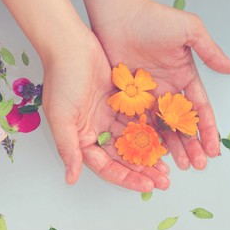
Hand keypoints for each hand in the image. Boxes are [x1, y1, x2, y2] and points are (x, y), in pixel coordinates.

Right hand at [42, 30, 168, 190]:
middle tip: (164, 181)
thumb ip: (69, 148)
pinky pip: (139, 120)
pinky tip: (166, 139)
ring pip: (134, 140)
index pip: (106, 166)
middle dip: (142, 170)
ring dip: (149, 153)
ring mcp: (110, 115)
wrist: (72, 44)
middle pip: (123, 157)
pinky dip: (151, 130)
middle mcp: (97, 130)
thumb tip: (71, 179)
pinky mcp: (121, 101)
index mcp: (82, 138)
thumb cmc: (62, 78)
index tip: (147, 185)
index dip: (126, 178)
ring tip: (168, 166)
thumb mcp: (61, 117)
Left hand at [90, 0, 229, 169]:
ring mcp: (148, 96)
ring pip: (162, 128)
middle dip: (192, 145)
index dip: (208, 129)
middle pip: (182, 124)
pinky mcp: (129, 98)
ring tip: (179, 165)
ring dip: (172, 147)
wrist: (120, 15)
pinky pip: (139, 121)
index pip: (199, 109)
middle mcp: (167, 90)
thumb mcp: (189, 31)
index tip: (213, 149)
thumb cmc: (154, 19)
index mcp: (184, 78)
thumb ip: (210, 52)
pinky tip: (153, 152)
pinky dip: (146, 137)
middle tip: (197, 165)